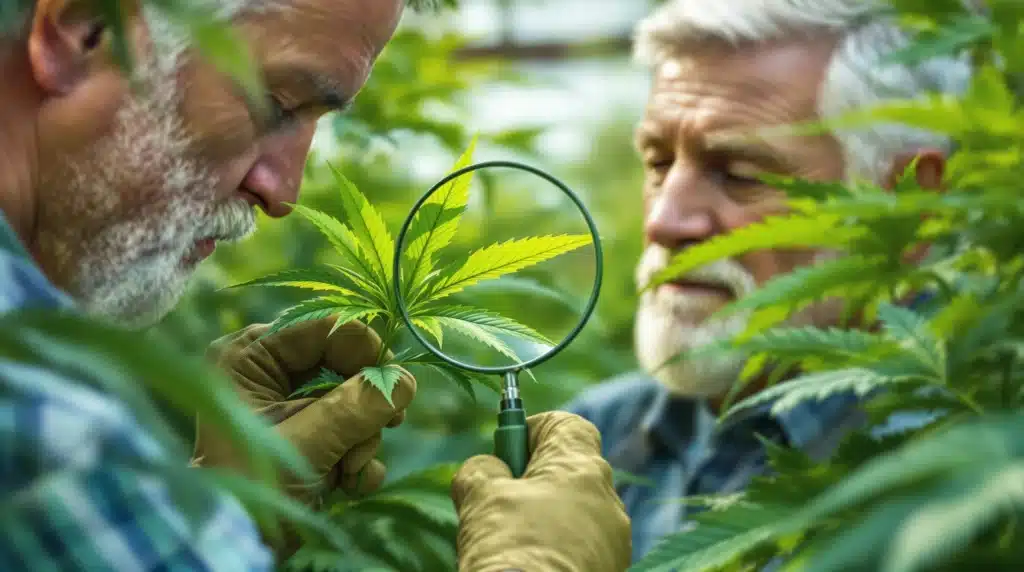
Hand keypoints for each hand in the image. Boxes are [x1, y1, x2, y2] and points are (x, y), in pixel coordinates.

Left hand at [191, 317, 415, 503]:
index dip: (365, 352)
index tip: (391, 386)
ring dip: (363, 439)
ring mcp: (289, 411)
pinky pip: (348, 432)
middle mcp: (268, 376)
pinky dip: (357, 459)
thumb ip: (355, 408)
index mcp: (250, 358)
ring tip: (349, 470)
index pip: (324, 329)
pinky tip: (350, 484)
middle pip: (345, 366)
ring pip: (354, 402)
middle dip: (365, 406)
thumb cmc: (250, 490)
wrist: (235, 551)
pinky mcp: (307, 442)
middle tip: (385, 426)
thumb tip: (406, 382)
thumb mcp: (305, 444)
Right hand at [451, 411, 631, 571]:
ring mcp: (613, 539)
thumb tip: (487, 469)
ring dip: (547, 516)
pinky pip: (582, 545)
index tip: (506, 452)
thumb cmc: (509, 548)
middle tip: (499, 499)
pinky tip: (533, 563)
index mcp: (582, 467)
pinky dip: (558, 547)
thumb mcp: (480, 497)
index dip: (533, 430)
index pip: (568, 425)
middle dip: (534, 479)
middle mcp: (608, 498)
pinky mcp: (611, 569)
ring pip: (576, 511)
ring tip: (511, 539)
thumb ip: (483, 469)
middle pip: (570, 470)